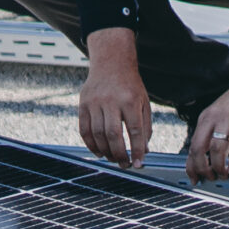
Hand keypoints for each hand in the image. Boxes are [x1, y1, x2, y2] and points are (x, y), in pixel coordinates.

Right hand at [78, 28, 151, 168]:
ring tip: (112, 159)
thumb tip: (145, 150)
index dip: (137, 150)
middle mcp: (112, 101)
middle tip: (124, 165)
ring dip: (105, 151)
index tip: (139, 164)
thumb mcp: (143, 102)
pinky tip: (98, 152)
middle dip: (119, 154)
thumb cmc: (130, 86)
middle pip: (113, 135)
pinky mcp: (83, 104)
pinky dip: (90, 144)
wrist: (111, 63)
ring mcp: (95, 103)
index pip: (135, 130)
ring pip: (97, 134)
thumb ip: (145, 126)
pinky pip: (84, 129)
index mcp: (130, 100)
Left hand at [184, 70, 228, 182]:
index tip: (194, 179)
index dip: (191, 166)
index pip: (192, 146)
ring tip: (224, 175)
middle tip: (210, 178)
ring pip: (215, 149)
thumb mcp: (224, 114)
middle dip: (202, 169)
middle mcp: (213, 117)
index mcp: (206, 118)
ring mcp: (228, 118)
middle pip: (198, 149)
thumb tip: (215, 158)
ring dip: (218, 166)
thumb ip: (218, 133)